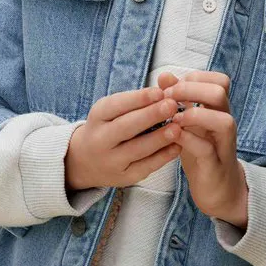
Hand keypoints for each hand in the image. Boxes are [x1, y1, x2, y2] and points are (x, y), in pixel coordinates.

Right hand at [65, 86, 181, 190]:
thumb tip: (167, 88)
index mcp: (98, 116)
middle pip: (125, 127)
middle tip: (171, 105)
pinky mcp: (124, 177)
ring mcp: (111, 161)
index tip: (159, 92)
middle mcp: (100, 140)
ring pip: (136, 149)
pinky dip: (163, 156)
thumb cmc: (110, 127)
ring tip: (177, 128)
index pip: (116, 105)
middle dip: (149, 116)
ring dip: (159, 138)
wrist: (87, 161)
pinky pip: (146, 166)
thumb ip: (138, 100)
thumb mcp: (114, 110)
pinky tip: (177, 146)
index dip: (138, 99)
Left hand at [156, 70, 248, 226]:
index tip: (171, 88)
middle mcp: (224, 122)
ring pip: (223, 120)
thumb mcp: (188, 122)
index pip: (219, 80)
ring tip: (173, 119)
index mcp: (218, 110)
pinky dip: (188, 139)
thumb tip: (165, 75)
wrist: (217, 189)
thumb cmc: (201, 151)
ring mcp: (223, 144)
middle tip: (168, 98)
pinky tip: (173, 136)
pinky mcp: (215, 165)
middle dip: (190, 89)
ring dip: (194, 114)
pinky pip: (207, 149)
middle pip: (220, 92)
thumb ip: (180, 100)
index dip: (194, 77)